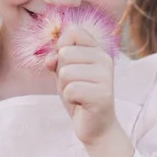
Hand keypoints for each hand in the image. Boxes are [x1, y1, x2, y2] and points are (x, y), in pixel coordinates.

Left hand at [44, 25, 117, 145]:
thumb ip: (56, 59)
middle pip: (65, 53)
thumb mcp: (65, 72)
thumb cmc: (80, 95)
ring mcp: (106, 77)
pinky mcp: (102, 95)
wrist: (95, 125)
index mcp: (98, 50)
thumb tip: (50, 59)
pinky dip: (69, 99)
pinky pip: (70, 90)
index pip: (73, 31)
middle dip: (61, 72)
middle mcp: (105, 59)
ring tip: (78, 94)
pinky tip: (81, 103)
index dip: (61, 47)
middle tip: (75, 84)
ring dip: (65, 87)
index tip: (66, 63)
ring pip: (65, 72)